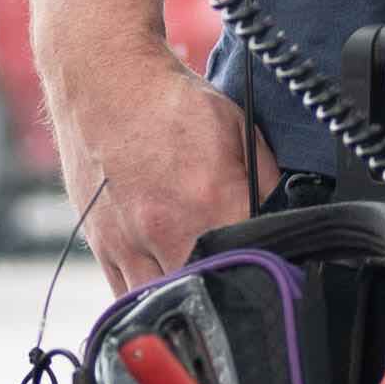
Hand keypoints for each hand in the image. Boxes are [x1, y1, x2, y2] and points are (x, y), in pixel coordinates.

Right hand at [49, 39, 256, 291]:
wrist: (105, 80)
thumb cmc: (168, 102)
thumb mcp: (237, 127)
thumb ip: (264, 179)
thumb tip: (284, 214)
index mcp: (212, 199)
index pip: (251, 261)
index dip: (265, 268)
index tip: (268, 269)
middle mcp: (167, 228)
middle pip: (205, 292)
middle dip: (223, 292)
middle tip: (232, 283)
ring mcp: (128, 241)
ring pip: (161, 303)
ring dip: (182, 300)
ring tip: (197, 289)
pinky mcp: (101, 244)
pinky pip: (123, 295)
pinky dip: (145, 300)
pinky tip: (162, 286)